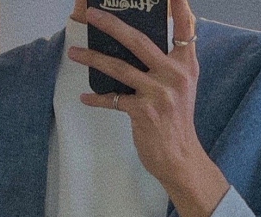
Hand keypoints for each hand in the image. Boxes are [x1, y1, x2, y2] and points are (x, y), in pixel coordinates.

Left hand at [68, 0, 228, 216]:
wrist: (181, 157)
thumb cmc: (178, 123)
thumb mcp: (182, 89)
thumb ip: (168, 66)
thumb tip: (139, 49)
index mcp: (186, 66)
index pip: (185, 27)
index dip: (177, 5)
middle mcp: (174, 75)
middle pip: (138, 40)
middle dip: (110, 23)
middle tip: (88, 14)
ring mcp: (158, 93)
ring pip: (119, 67)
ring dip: (92, 58)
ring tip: (74, 52)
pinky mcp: (143, 112)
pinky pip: (112, 100)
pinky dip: (97, 99)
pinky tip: (85, 97)